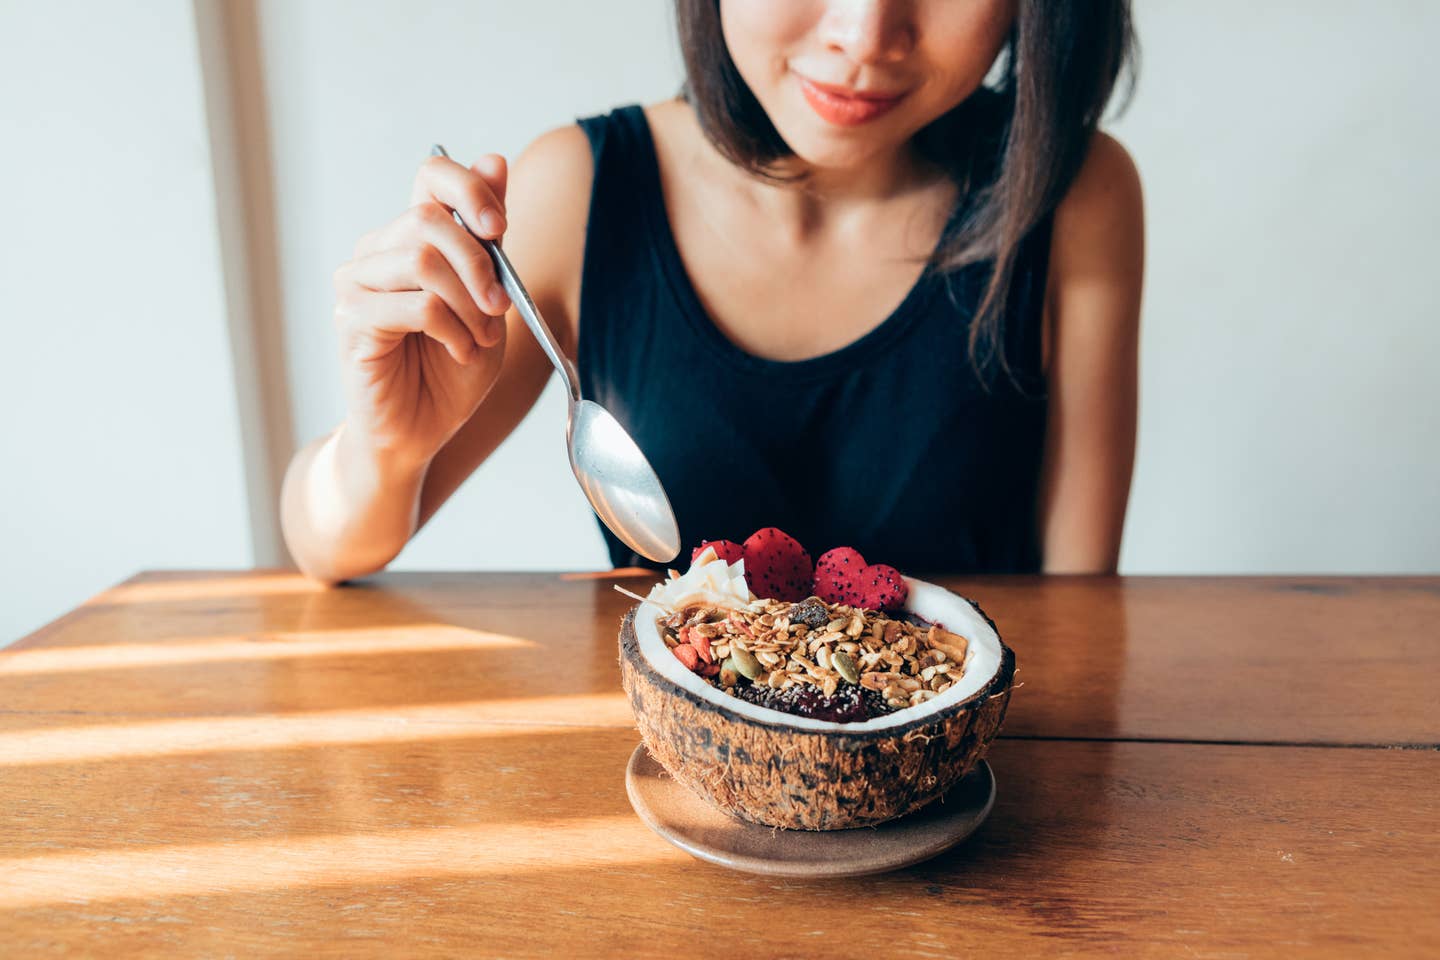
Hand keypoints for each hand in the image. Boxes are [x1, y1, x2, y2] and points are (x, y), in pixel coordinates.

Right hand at [331, 152, 512, 469]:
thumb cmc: (451, 369)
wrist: (420, 431)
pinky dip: (452, 330)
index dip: (469, 188)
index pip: (431, 174)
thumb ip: (490, 237)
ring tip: (479, 339)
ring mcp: (358, 282)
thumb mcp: (489, 299)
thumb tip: (495, 159)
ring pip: (422, 260)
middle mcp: (377, 250)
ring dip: (468, 304)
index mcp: (411, 237)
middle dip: (479, 264)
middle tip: (498, 308)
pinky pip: (415, 305)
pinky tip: (458, 351)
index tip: (499, 228)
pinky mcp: (352, 319)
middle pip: (429, 218)